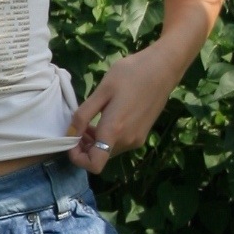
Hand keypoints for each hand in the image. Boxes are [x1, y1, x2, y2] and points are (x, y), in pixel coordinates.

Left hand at [67, 43, 176, 175]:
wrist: (163, 68)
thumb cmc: (131, 74)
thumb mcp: (102, 90)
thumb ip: (84, 115)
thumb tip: (71, 133)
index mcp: (115, 131)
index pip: (94, 165)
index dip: (77, 158)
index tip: (71, 139)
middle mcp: (127, 141)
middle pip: (100, 157)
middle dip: (84, 146)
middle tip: (78, 125)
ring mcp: (137, 139)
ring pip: (109, 150)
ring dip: (95, 141)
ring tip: (90, 119)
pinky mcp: (143, 134)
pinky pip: (119, 143)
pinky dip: (107, 137)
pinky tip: (106, 117)